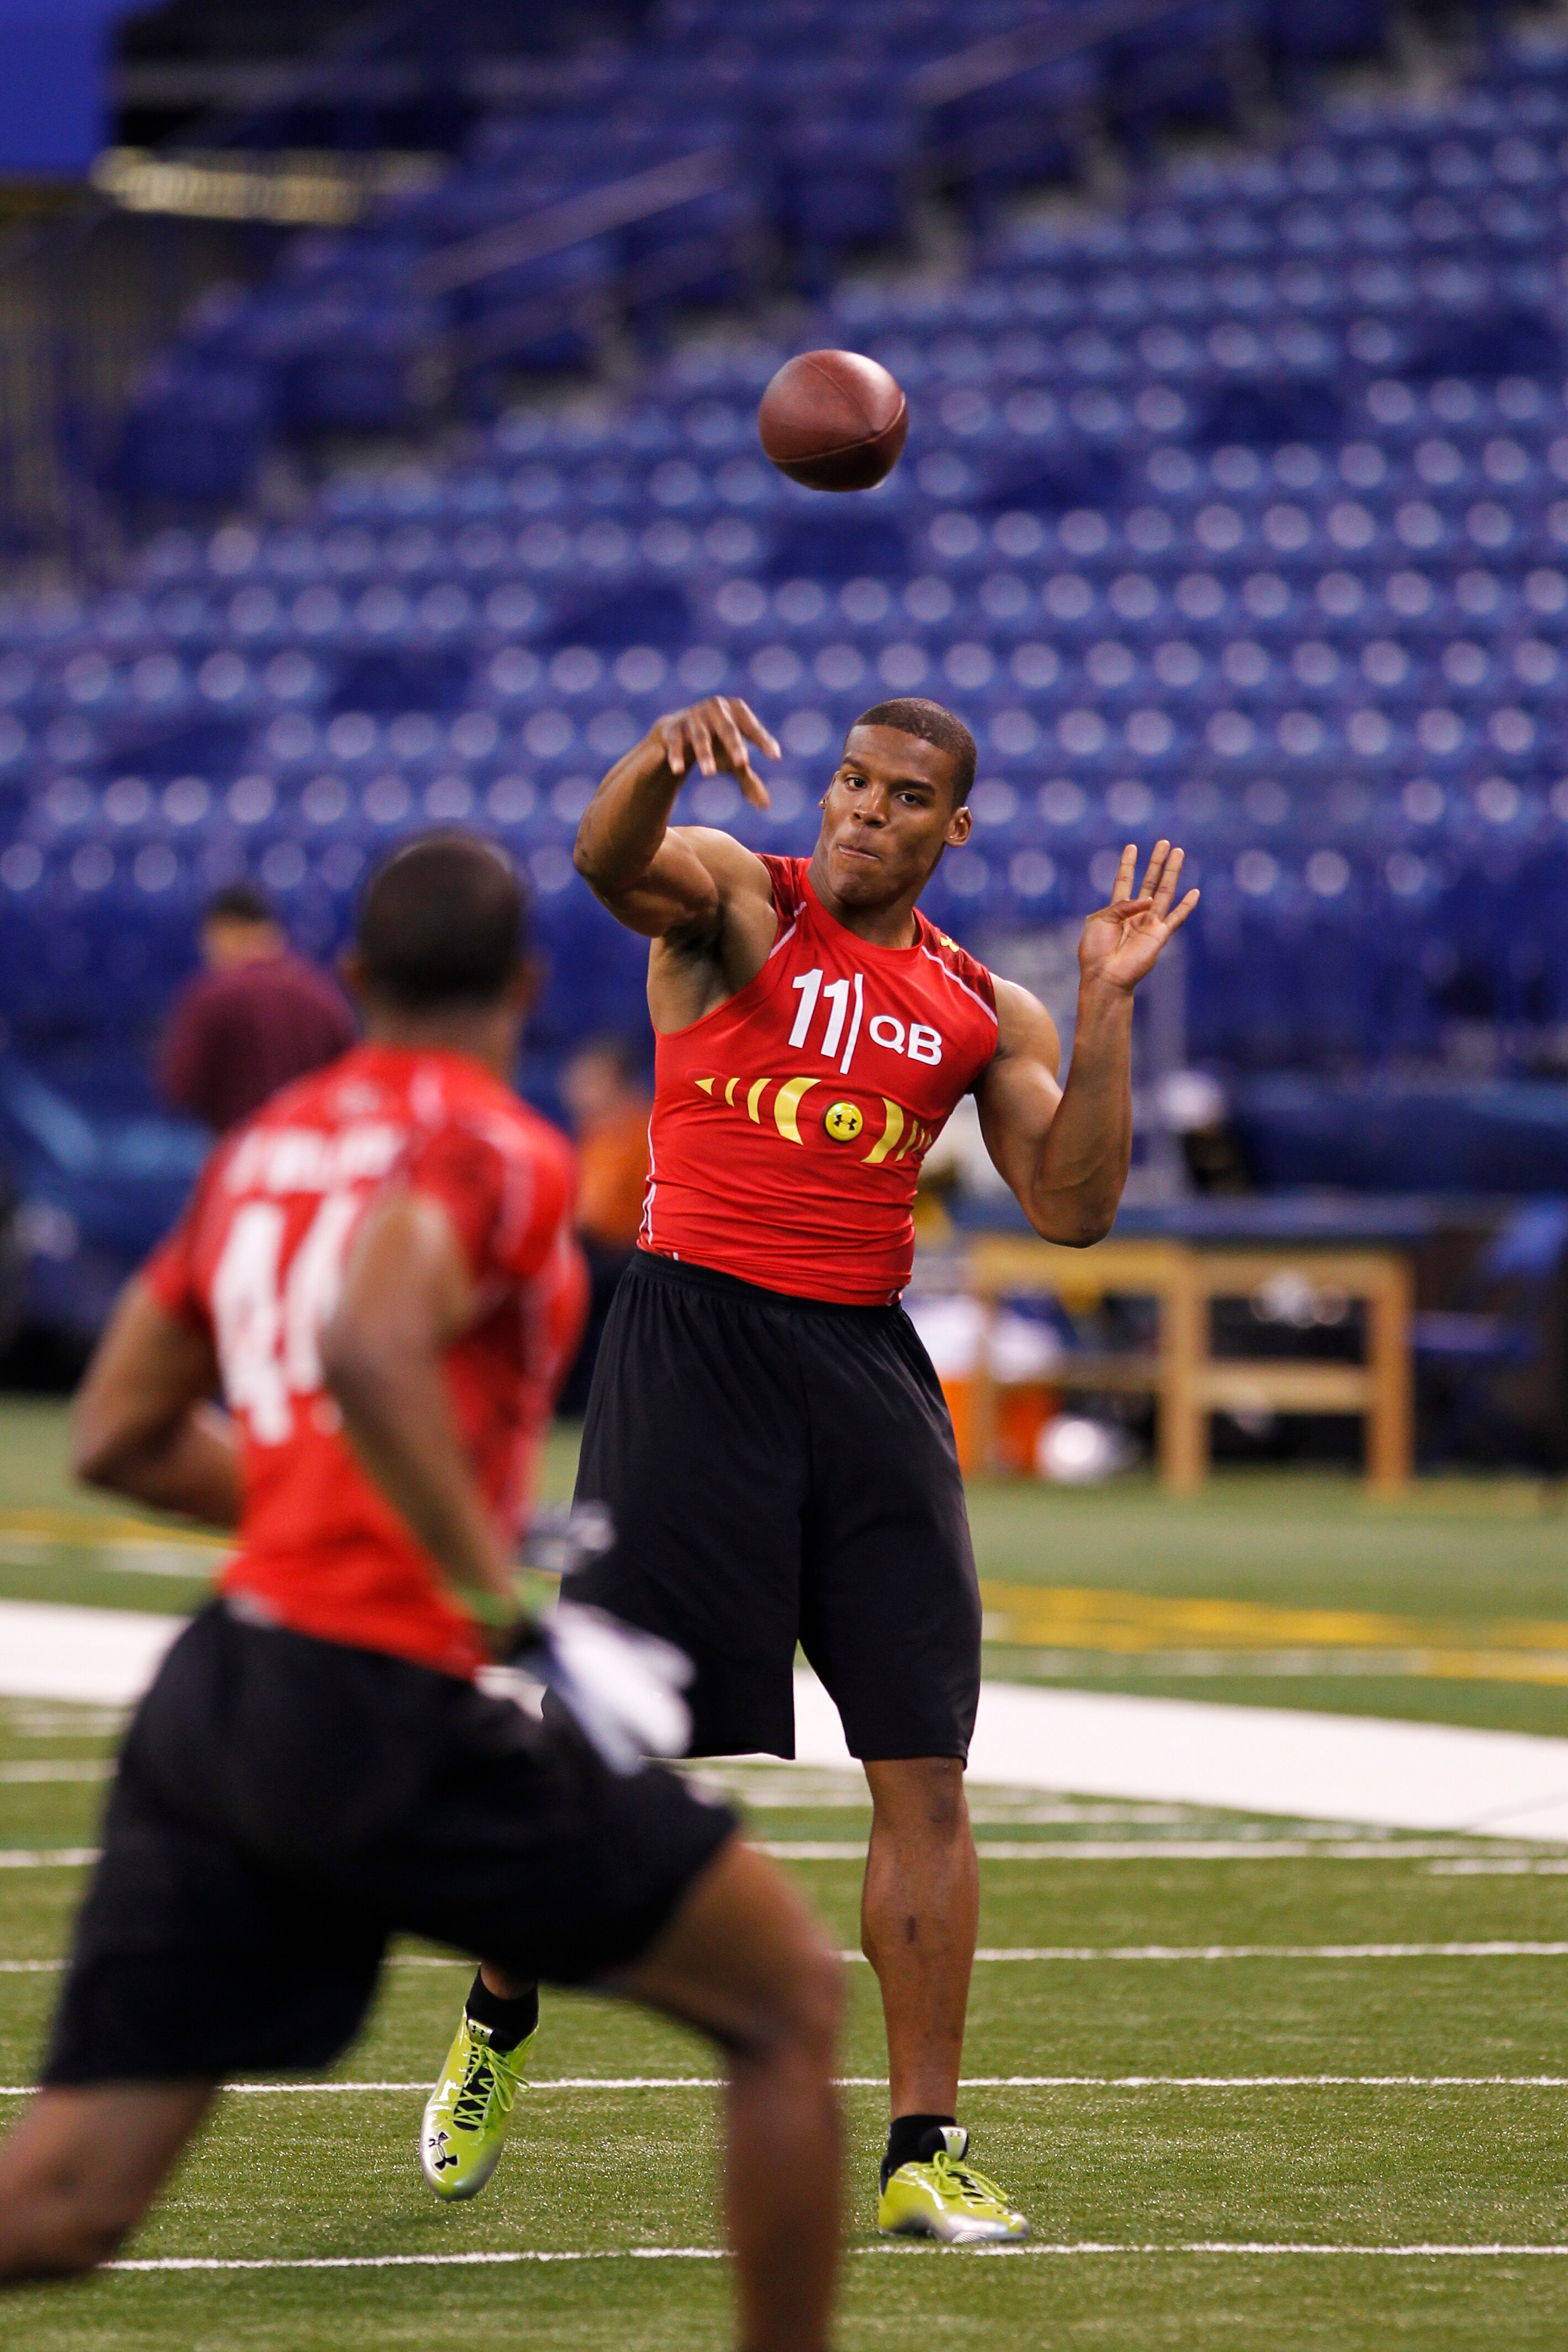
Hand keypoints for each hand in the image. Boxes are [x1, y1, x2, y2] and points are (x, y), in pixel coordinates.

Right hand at [653, 696, 780, 810]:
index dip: (763, 741)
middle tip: (742, 763)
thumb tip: (765, 806)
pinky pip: (676, 743)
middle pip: (727, 729)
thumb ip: (748, 779)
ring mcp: (693, 717)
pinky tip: (678, 770)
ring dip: (705, 754)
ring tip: (710, 773)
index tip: (775, 757)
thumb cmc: (715, 743)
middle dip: (734, 745)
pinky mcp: (673, 729)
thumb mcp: (732, 758)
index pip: (752, 728)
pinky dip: (677, 755)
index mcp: (736, 712)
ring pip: (700, 737)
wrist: (678, 732)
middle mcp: (715, 710)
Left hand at [1079, 840, 1199, 993]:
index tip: (1132, 846)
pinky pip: (1176, 918)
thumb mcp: (1100, 920)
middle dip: (1156, 862)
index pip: (1124, 881)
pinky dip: (1186, 906)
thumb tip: (1148, 899)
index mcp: (1116, 910)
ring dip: (1172, 872)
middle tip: (1164, 842)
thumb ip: (1122, 905)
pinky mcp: (1159, 936)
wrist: (1105, 975)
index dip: (1128, 864)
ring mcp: (1149, 924)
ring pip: (1165, 892)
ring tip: (1178, 852)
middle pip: (1149, 882)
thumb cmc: (1096, 950)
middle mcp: (1135, 914)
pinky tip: (1195, 892)